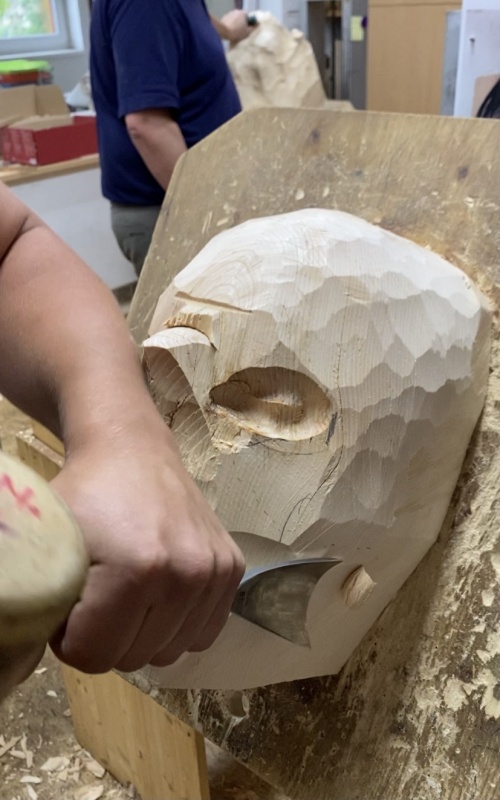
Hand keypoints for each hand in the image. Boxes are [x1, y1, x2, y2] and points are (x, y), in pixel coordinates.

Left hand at [49, 412, 244, 672]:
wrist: (133, 451)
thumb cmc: (85, 496)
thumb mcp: (50, 546)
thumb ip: (43, 602)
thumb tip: (45, 648)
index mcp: (138, 569)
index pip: (93, 656)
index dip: (72, 634)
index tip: (73, 599)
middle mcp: (187, 574)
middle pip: (133, 659)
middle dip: (108, 634)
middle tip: (100, 591)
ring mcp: (215, 571)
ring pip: (169, 653)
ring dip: (144, 633)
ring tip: (130, 590)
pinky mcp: (232, 567)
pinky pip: (202, 635)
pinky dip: (178, 625)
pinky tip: (162, 592)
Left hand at [220, 9, 253, 42]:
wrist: (223, 31)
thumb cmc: (237, 32)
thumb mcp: (247, 32)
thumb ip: (253, 27)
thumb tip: (257, 24)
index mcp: (243, 13)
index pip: (249, 16)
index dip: (249, 23)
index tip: (248, 29)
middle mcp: (237, 11)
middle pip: (242, 17)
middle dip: (242, 23)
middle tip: (242, 31)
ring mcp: (230, 13)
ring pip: (236, 19)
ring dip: (236, 24)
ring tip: (235, 32)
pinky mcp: (224, 17)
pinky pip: (230, 21)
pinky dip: (231, 24)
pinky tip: (230, 31)